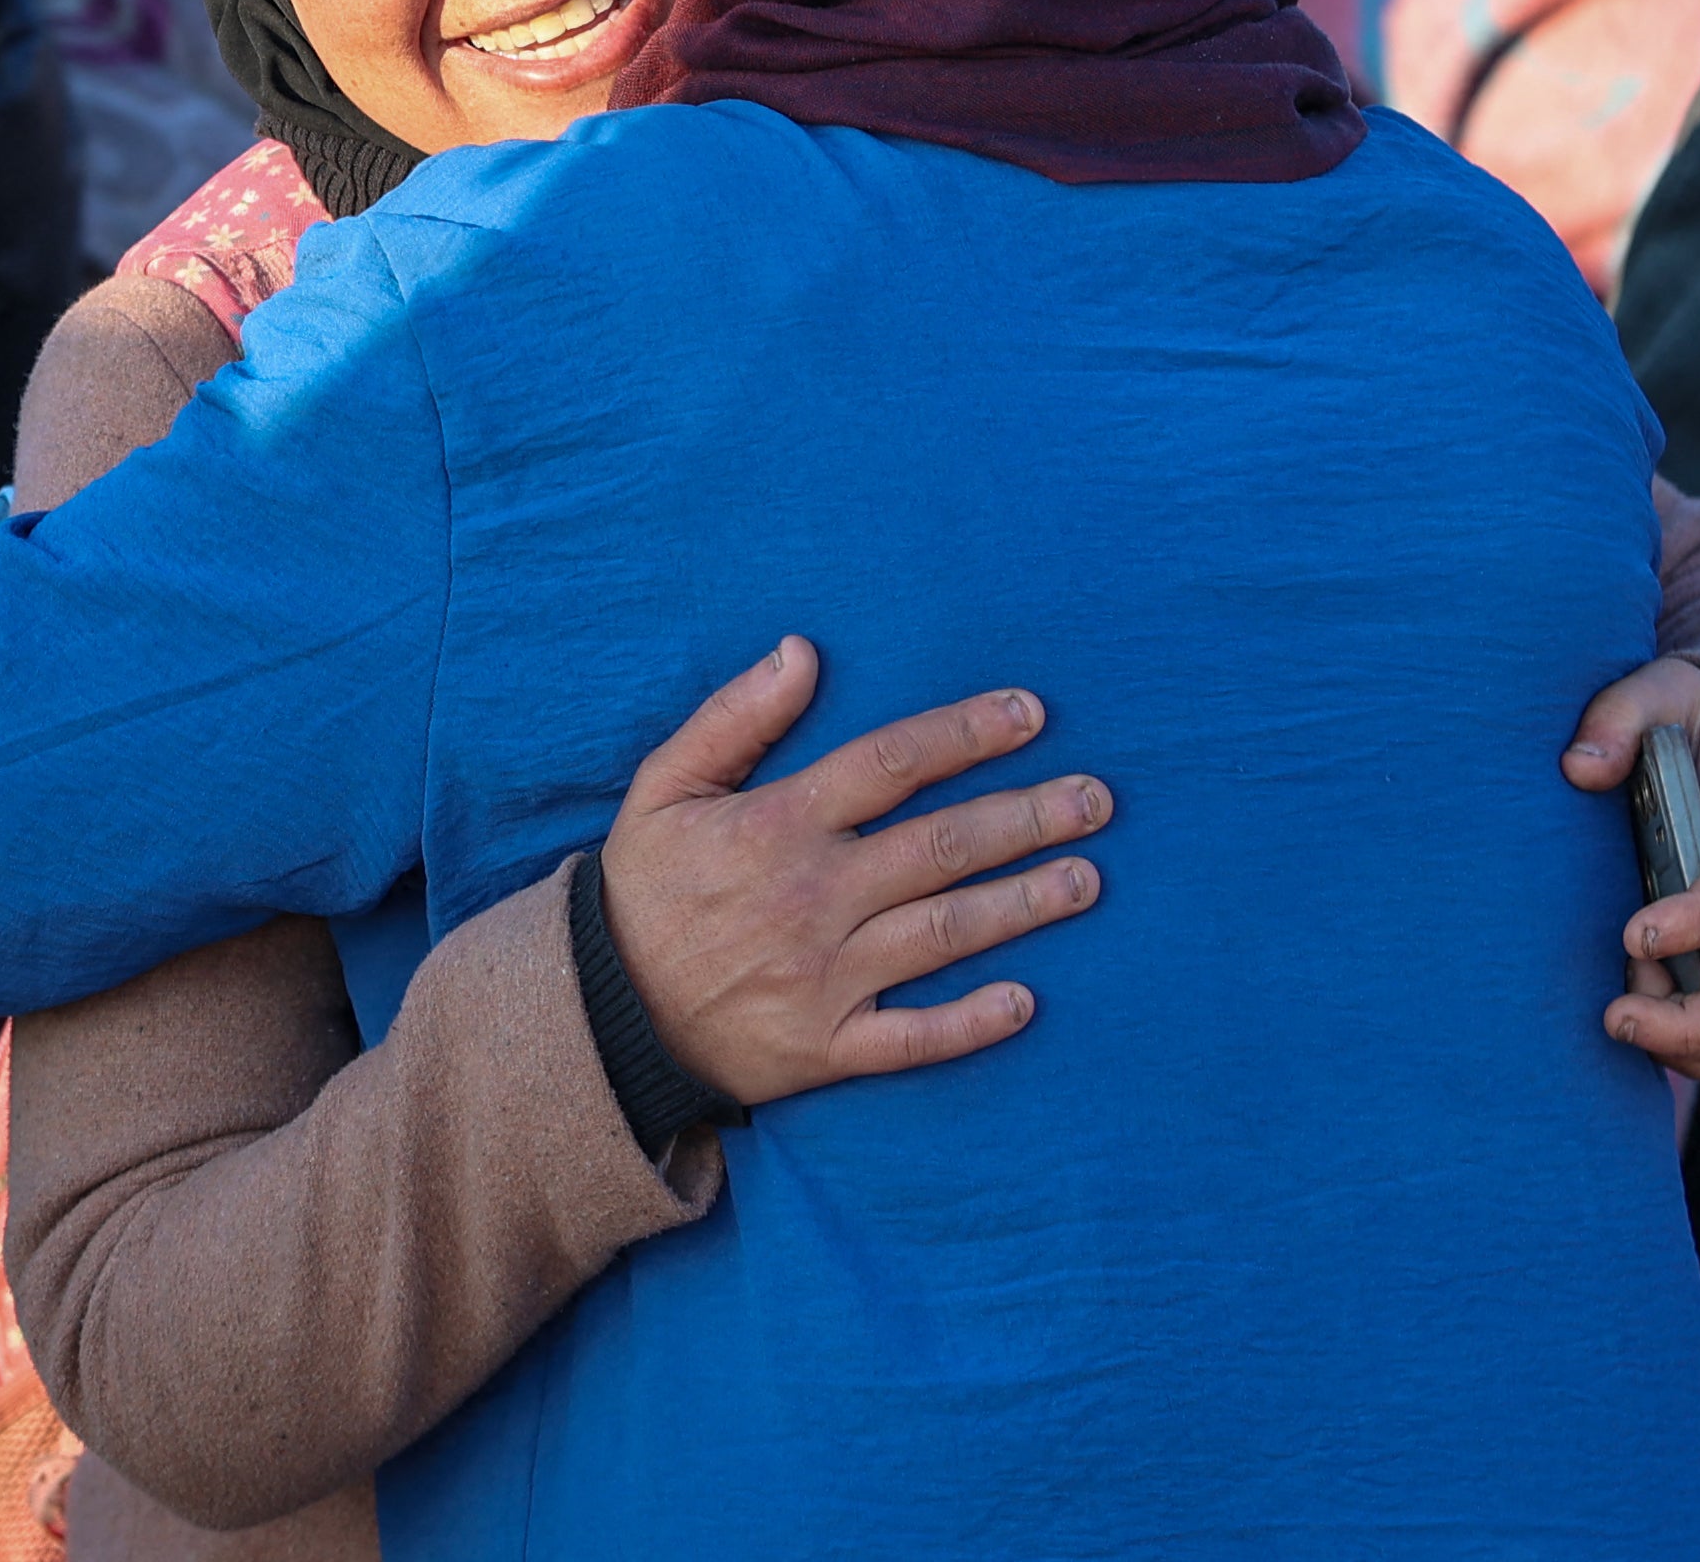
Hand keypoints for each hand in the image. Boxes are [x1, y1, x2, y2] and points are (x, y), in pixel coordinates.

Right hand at [596, 638, 1109, 1107]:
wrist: (602, 1015)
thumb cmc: (645, 889)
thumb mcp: (663, 786)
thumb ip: (734, 716)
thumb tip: (803, 650)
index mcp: (778, 825)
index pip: (890, 765)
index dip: (965, 735)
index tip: (1031, 713)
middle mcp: (812, 898)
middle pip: (941, 846)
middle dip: (1027, 817)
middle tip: (1097, 800)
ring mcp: (824, 978)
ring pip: (944, 934)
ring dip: (1023, 905)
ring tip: (1087, 878)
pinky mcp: (826, 1048)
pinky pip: (912, 1040)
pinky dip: (969, 1022)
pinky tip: (1025, 1001)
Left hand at [1559, 659, 1699, 1075]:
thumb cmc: (1694, 729)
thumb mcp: (1664, 690)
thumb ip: (1621, 716)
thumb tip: (1579, 769)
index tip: (1633, 936)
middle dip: (1697, 1022)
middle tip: (1616, 1017)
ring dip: (1687, 1044)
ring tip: (1614, 1018)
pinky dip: (1685, 1048)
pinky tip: (1631, 1021)